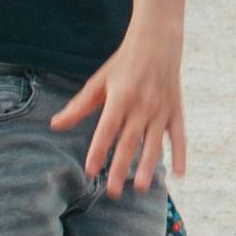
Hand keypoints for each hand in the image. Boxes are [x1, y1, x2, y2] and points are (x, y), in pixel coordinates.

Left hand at [53, 20, 183, 197]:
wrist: (158, 43)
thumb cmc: (123, 64)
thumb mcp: (99, 81)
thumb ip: (79, 105)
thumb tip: (55, 124)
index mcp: (120, 97)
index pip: (107, 130)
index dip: (98, 150)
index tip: (90, 171)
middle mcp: (142, 105)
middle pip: (129, 142)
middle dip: (120, 168)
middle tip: (112, 192)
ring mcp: (161, 110)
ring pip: (153, 143)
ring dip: (147, 166)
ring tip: (140, 188)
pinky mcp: (176, 111)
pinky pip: (179, 137)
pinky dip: (180, 155)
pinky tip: (179, 175)